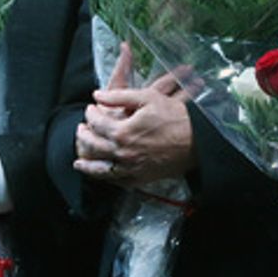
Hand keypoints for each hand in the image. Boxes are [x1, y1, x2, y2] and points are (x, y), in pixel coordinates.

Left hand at [74, 67, 193, 184]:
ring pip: (101, 170)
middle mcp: (123, 153)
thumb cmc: (175, 116)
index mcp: (123, 132)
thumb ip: (118, 96)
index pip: (96, 123)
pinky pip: (117, 182)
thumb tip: (97, 94)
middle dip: (84, 136)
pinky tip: (101, 174)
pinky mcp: (141, 178)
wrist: (198, 141)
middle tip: (81, 130)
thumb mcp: (147, 98)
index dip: (90, 114)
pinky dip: (105, 179)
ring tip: (79, 160)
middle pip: (94, 146)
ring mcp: (131, 168)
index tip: (90, 109)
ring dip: (87, 164)